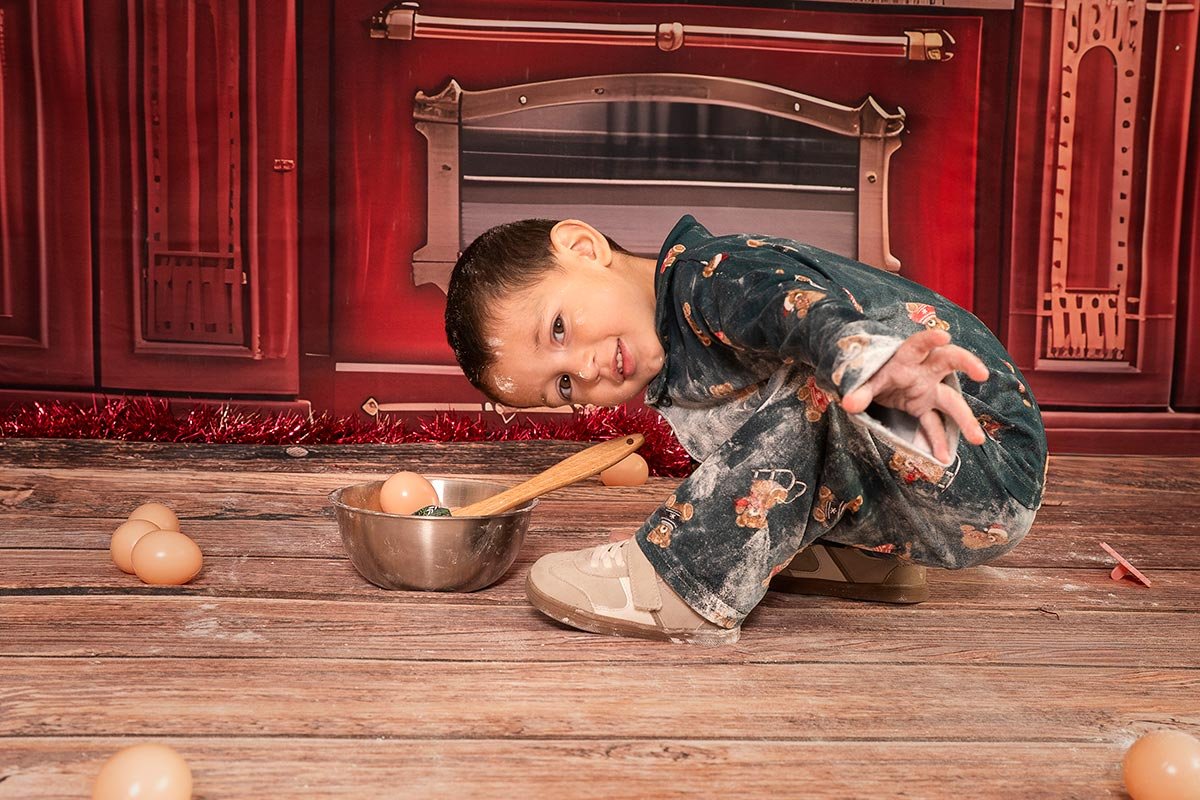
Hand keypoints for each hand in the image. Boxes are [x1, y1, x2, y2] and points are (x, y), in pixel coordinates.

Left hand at [840, 328, 989, 462]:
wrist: (873, 384)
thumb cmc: (872, 374)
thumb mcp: (863, 380)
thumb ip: (859, 390)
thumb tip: (849, 403)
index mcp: (906, 358)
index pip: (919, 345)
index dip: (930, 339)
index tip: (943, 336)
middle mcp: (923, 372)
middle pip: (949, 363)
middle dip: (966, 364)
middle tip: (982, 373)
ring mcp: (928, 391)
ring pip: (950, 402)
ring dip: (964, 419)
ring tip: (977, 439)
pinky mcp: (925, 408)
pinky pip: (934, 425)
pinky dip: (937, 441)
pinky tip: (942, 457)